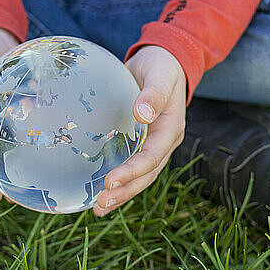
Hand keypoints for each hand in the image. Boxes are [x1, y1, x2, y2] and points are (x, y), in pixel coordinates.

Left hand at [93, 45, 186, 216]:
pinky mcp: (140, 142)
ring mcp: (153, 144)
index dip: (132, 171)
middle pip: (147, 174)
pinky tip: (98, 191)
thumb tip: (143, 114)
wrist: (162, 62)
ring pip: (140, 175)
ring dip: (122, 193)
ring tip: (99, 208)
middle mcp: (164, 142)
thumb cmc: (161, 66)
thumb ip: (154, 93)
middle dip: (125, 191)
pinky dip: (119, 180)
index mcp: (170, 128)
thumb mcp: (160, 74)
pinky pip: (130, 165)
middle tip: (101, 203)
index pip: (152, 156)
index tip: (110, 180)